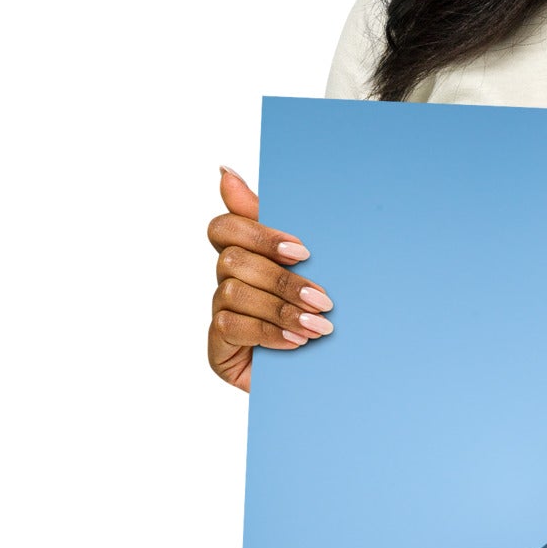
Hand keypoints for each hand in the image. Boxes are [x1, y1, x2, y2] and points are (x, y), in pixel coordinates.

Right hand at [207, 165, 334, 392]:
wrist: (329, 376)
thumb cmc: (316, 314)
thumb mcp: (310, 267)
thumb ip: (276, 224)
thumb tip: (224, 171)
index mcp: (245, 254)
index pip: (225, 227)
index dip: (260, 234)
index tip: (303, 251)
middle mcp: (226, 281)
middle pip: (233, 260)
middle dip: (282, 279)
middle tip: (324, 298)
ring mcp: (220, 313)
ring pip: (233, 292)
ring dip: (281, 309)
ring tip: (319, 326)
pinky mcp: (217, 347)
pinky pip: (231, 327)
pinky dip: (268, 333)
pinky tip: (297, 343)